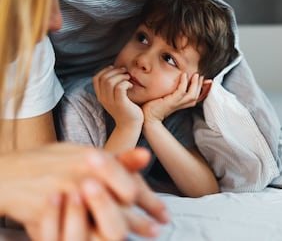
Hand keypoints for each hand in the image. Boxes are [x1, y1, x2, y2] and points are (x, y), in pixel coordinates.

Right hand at [0, 143, 168, 239]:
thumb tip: (147, 156)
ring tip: (137, 237)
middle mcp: (83, 178)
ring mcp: (64, 198)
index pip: (131, 186)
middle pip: (121, 210)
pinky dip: (93, 239)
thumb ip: (117, 160)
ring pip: (103, 227)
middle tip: (155, 231)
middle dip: (141, 223)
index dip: (151, 202)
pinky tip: (102, 239)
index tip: (163, 214)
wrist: (11, 173)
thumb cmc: (54, 162)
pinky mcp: (45, 215)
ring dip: (124, 233)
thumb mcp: (85, 153)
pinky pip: (74, 236)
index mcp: (94, 160)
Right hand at [93, 66, 143, 127]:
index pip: (96, 78)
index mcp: (101, 96)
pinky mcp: (120, 104)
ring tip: (128, 78)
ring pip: (110, 81)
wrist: (130, 126)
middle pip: (104, 78)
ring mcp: (111, 102)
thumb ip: (112, 88)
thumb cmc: (126, 109)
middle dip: (115, 71)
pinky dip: (125, 83)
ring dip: (121, 76)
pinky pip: (119, 87)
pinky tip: (131, 86)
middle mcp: (103, 99)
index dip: (105, 70)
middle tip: (125, 72)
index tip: (114, 68)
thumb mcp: (116, 98)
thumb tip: (116, 72)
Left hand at [142, 73, 203, 122]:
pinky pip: (181, 91)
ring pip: (193, 94)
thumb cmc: (154, 106)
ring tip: (195, 75)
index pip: (197, 97)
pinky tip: (184, 75)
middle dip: (201, 85)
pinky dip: (184, 83)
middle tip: (200, 75)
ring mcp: (178, 103)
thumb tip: (172, 82)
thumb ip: (171, 91)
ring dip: (195, 84)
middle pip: (197, 95)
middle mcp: (182, 104)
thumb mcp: (165, 97)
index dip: (204, 89)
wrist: (148, 117)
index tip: (208, 81)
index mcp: (182, 103)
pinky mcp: (172, 101)